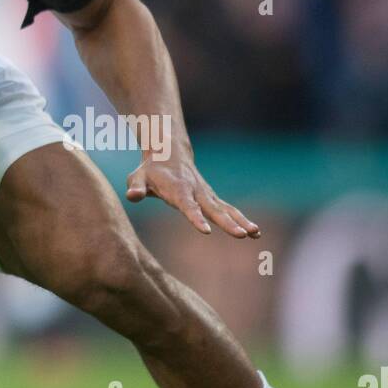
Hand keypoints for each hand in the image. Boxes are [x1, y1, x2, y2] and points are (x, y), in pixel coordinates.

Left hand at [126, 152, 259, 238]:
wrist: (169, 152)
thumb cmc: (150, 169)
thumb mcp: (138, 177)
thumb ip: (136, 187)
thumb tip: (132, 196)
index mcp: (178, 189)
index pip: (188, 206)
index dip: (196, 218)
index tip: (206, 231)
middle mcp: (196, 192)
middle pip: (213, 209)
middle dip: (228, 223)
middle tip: (242, 235)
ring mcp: (206, 195)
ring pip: (225, 209)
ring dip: (241, 221)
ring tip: (255, 233)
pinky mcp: (211, 198)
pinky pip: (228, 210)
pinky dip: (241, 219)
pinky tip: (255, 233)